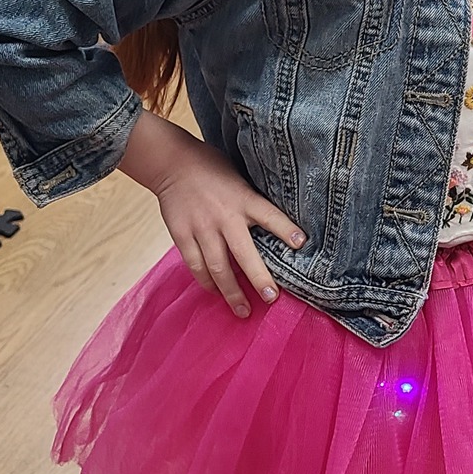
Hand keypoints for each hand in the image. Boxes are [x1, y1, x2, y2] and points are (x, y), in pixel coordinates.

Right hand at [120, 112, 303, 318]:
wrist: (171, 163)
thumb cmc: (212, 168)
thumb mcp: (240, 178)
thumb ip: (253, 201)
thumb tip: (278, 225)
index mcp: (243, 198)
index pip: (270, 215)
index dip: (286, 230)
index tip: (301, 244)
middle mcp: (224, 216)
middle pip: (244, 254)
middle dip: (259, 279)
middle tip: (271, 298)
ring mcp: (202, 228)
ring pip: (218, 268)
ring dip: (231, 293)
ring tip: (243, 310)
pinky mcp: (182, 235)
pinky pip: (196, 266)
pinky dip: (207, 282)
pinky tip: (216, 292)